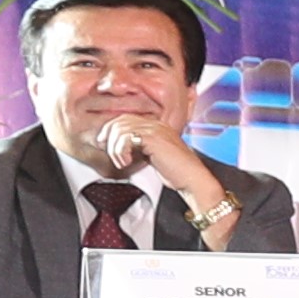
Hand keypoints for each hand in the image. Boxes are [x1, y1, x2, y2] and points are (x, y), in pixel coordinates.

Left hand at [91, 113, 236, 233]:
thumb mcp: (155, 157)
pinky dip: (120, 151)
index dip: (112, 128)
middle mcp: (157, 125)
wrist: (193, 179)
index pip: (127, 118)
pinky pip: (126, 138)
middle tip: (111, 154)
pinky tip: (125, 162)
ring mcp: (155, 130)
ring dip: (115, 149)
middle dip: (110, 138)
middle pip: (121, 121)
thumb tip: (123, 149)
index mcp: (158, 127)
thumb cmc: (178, 173)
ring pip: (121, 130)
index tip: (104, 142)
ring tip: (122, 162)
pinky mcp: (153, 139)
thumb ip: (142, 148)